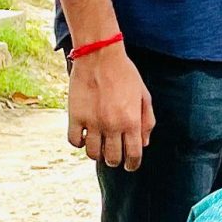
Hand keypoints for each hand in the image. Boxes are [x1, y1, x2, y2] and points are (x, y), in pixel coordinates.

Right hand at [67, 45, 152, 168]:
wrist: (100, 56)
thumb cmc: (125, 75)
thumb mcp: (144, 96)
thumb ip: (147, 121)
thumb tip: (143, 143)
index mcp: (131, 122)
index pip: (133, 155)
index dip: (132, 164)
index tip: (130, 165)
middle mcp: (112, 126)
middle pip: (112, 158)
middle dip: (115, 160)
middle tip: (114, 154)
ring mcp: (92, 122)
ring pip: (93, 154)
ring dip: (97, 153)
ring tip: (99, 145)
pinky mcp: (75, 117)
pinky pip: (74, 141)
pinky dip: (79, 143)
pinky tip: (84, 136)